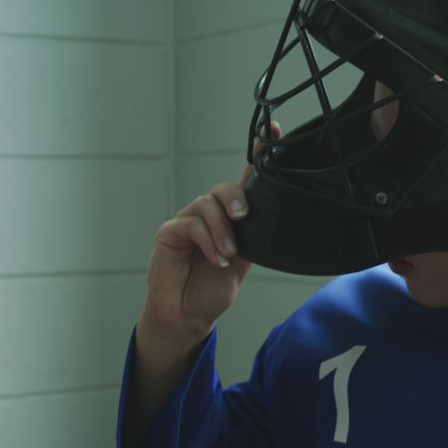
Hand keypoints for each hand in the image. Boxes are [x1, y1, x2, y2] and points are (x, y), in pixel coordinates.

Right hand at [140, 122, 281, 337]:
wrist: (190, 314)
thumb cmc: (215, 285)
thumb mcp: (247, 258)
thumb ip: (257, 232)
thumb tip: (278, 210)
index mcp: (232, 216)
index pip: (245, 179)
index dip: (259, 155)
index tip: (276, 133)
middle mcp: (210, 213)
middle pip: (223, 188)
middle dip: (236, 197)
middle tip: (243, 217)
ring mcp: (188, 220)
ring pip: (207, 204)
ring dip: (221, 229)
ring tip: (227, 253)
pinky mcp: (169, 232)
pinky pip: (190, 224)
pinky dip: (206, 240)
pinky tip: (214, 258)